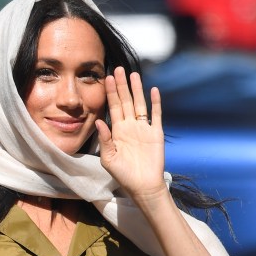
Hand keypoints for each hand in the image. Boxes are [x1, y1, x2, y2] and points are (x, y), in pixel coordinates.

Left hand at [95, 67, 166, 199]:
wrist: (142, 186)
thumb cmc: (123, 175)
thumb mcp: (108, 158)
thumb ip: (104, 140)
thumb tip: (99, 121)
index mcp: (117, 131)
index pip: (112, 107)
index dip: (110, 93)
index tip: (106, 78)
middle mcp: (130, 126)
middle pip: (125, 101)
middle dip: (121, 86)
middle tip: (118, 69)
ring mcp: (143, 128)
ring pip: (139, 104)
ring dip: (137, 90)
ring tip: (133, 75)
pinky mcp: (156, 133)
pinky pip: (156, 115)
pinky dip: (155, 103)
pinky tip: (153, 90)